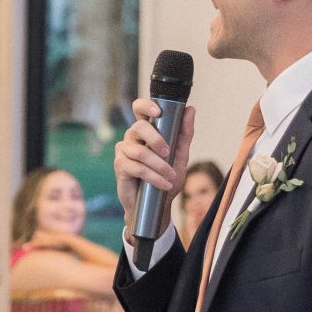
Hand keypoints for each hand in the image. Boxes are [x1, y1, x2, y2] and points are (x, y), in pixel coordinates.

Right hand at [114, 95, 194, 224]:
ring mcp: (124, 151)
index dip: (145, 106)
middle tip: (168, 153)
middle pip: (139, 127)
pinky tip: (164, 184)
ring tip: (170, 176)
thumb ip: (184, 133)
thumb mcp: (180, 155)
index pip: (139, 109)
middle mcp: (132, 137)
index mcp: (145, 130)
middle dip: (157, 140)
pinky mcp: (120, 166)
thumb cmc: (166, 177)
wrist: (157, 204)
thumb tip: (190, 109)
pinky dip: (154, 177)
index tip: (158, 113)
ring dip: (159, 165)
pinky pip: (137, 168)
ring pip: (140, 151)